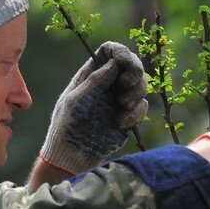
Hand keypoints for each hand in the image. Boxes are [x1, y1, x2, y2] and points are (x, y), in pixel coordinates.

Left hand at [40, 42, 147, 173]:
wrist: (73, 156)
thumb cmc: (67, 126)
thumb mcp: (76, 101)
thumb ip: (95, 81)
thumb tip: (114, 63)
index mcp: (90, 74)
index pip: (109, 51)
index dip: (121, 52)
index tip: (124, 61)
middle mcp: (108, 83)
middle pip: (132, 64)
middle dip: (135, 71)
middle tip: (128, 83)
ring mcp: (119, 99)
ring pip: (141, 84)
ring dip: (136, 92)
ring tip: (122, 105)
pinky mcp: (128, 116)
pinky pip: (142, 106)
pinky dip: (135, 113)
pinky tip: (120, 123)